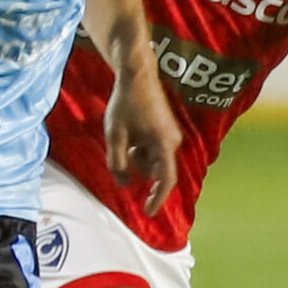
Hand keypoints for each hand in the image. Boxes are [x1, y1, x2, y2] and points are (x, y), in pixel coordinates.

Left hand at [105, 61, 181, 216]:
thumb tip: (125, 183)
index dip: (157, 199)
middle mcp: (172, 141)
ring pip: (154, 159)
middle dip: (138, 168)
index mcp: (164, 144)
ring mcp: (171, 134)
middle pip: (156, 169)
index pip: (165, 180)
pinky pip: (154, 149)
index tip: (147, 213)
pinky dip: (141, 148)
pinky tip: (129, 132)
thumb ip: (118, 162)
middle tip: (121, 153)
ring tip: (123, 137)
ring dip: (138, 157)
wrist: (137, 75)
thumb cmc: (125, 103)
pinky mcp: (167, 129)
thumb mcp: (115, 135)